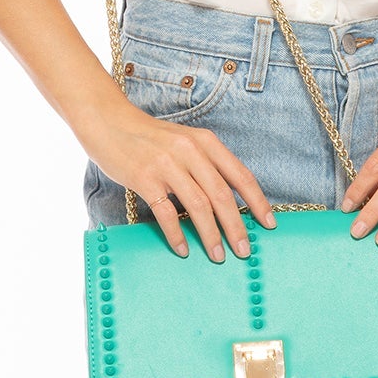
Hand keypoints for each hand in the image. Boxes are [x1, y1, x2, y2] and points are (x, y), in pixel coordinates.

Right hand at [83, 108, 276, 261]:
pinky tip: (183, 250)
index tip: (268, 224)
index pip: (240, 175)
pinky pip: (166, 212)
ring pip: (198, 206)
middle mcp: (190, 151)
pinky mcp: (144, 178)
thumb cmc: (149, 137)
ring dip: (211, 235)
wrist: (109, 121)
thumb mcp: (184, 141)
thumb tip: (227, 201)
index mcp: (205, 142)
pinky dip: (176, 234)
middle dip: (237, 227)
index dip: (257, 201)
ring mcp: (167, 165)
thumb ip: (205, 164)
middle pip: (222, 195)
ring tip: (218, 256)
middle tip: (245, 250)